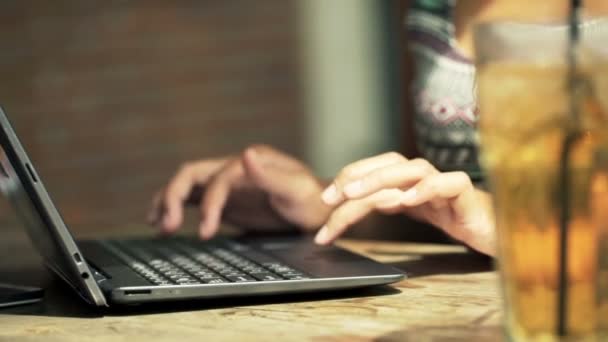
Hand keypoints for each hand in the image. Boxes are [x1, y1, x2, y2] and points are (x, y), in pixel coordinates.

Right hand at [148, 144, 330, 238]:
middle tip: (166, 226)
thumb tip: (244, 154)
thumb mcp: (295, 189)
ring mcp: (227, 183)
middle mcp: (234, 168)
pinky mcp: (224, 199)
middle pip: (191, 174)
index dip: (209, 204)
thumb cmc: (311, 201)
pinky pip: (193, 199)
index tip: (207, 231)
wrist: (318, 211)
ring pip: (186, 184)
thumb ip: (269, 175)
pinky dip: (175, 207)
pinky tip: (164, 221)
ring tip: (157, 224)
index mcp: (249, 162)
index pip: (217, 178)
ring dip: (167, 200)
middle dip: (173, 197)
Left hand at [314, 152, 495, 255]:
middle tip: (331, 197)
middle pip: (388, 163)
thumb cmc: (459, 218)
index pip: (376, 169)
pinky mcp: (468, 195)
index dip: (349, 179)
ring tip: (357, 194)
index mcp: (411, 180)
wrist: (501, 231)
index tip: (325, 201)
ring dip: (382, 178)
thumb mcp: (417, 212)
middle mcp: (426, 176)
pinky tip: (407, 199)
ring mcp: (446, 183)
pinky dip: (427, 188)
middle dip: (357, 176)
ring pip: (413, 168)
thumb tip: (357, 203)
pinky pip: (449, 184)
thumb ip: (391, 203)